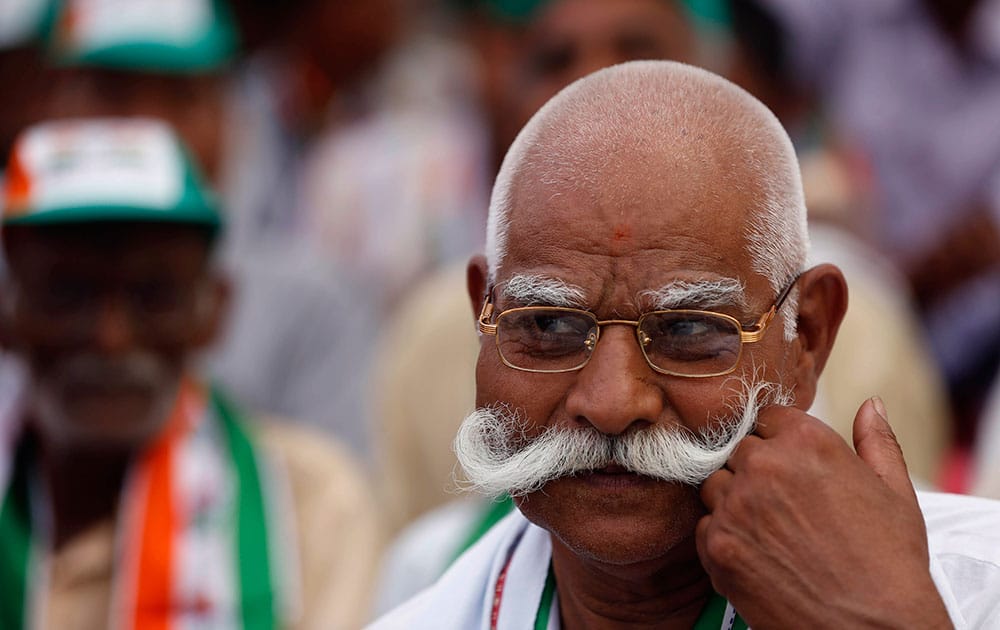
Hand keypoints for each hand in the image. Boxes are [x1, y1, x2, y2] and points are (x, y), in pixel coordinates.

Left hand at [696, 398, 952, 628]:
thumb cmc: (889, 564)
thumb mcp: (896, 493)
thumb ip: (876, 441)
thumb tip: (871, 404)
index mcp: (807, 442)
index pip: (767, 419)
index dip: (778, 442)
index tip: (790, 467)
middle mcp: (764, 466)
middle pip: (740, 452)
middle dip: (757, 473)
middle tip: (786, 508)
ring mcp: (735, 505)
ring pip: (716, 486)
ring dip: (736, 502)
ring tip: (774, 533)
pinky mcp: (717, 544)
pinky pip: (705, 526)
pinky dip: (725, 539)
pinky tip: (760, 556)